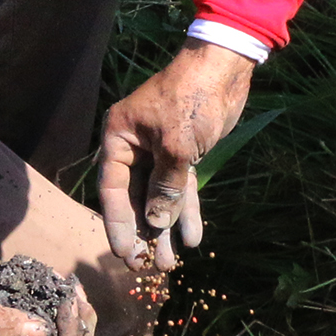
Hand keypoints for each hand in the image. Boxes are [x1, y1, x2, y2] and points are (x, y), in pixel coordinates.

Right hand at [97, 39, 250, 265]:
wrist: (223, 69)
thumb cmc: (191, 100)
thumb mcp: (175, 146)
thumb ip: (165, 188)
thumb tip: (155, 224)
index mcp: (118, 138)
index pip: (112, 189)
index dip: (118, 224)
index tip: (124, 254)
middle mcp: (134, 146)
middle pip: (134, 198)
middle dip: (143, 233)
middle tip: (147, 267)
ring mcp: (158, 152)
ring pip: (158, 197)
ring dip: (165, 229)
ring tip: (171, 262)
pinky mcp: (182, 155)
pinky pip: (180, 189)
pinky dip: (186, 212)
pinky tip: (192, 238)